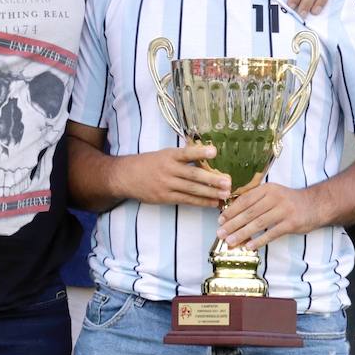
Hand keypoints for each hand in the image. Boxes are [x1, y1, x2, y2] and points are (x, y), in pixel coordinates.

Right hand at [115, 145, 230, 207]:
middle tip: (228, 182)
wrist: (126, 177)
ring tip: (225, 194)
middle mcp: (168, 170)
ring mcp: (166, 185)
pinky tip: (212, 203)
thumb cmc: (149, 163)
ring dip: (210, 193)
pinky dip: (200, 202)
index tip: (214, 151)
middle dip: (212, 179)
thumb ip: (182, 156)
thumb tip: (206, 155)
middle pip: (193, 175)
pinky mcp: (165, 197)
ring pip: (192, 190)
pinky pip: (186, 200)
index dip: (200, 152)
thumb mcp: (163, 154)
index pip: (186, 153)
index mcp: (169, 155)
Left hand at [217, 183, 318, 249]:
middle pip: (249, 213)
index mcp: (267, 189)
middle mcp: (275, 197)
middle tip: (221, 233)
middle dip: (233, 224)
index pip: (245, 200)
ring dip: (242, 234)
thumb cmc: (289, 202)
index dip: (231, 211)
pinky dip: (259, 241)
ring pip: (258, 224)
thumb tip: (233, 216)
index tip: (220, 220)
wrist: (315, 204)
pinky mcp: (291, 223)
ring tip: (231, 242)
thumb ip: (256, 201)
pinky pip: (271, 233)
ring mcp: (284, 210)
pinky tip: (249, 247)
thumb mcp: (273, 194)